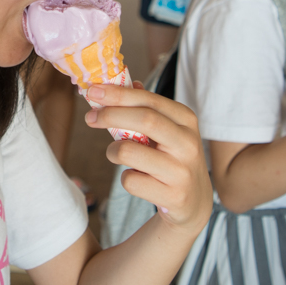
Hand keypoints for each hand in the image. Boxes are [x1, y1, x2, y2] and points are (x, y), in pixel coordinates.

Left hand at [84, 81, 211, 234]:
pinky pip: (131, 181)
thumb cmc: (173, 158)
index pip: (149, 100)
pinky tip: (138, 179)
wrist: (195, 202)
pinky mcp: (173, 196)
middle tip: (90, 117)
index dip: (118, 94)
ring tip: (118, 154)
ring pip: (129, 151)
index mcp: (186, 120)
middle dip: (110, 115)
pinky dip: (126, 178)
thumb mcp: (168, 130)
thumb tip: (130, 82)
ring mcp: (182, 171)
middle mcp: (188, 143)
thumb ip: (149, 108)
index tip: (93, 91)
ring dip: (113, 151)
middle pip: (144, 119)